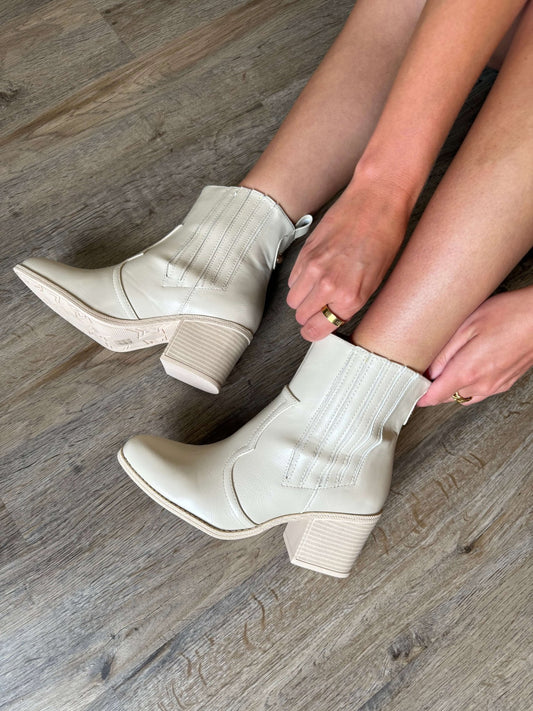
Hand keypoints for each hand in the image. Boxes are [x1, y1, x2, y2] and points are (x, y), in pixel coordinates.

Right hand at [286, 180, 409, 340]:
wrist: (376, 200)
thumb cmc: (384, 237)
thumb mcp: (376, 280)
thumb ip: (350, 302)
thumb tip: (333, 316)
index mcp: (350, 297)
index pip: (317, 330)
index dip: (314, 332)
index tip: (315, 330)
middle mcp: (329, 286)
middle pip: (301, 316)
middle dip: (309, 315)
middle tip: (320, 308)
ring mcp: (313, 268)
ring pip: (293, 299)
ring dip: (303, 298)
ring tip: (319, 288)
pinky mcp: (305, 252)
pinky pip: (293, 279)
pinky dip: (300, 280)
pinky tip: (316, 271)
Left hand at [417, 286, 532, 406]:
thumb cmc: (510, 315)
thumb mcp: (467, 325)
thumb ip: (444, 351)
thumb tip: (427, 369)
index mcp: (468, 371)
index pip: (434, 397)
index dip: (418, 397)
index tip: (408, 393)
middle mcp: (482, 384)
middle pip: (447, 396)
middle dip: (434, 388)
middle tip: (423, 373)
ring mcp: (496, 386)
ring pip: (464, 395)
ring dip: (452, 386)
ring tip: (446, 367)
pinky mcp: (506, 382)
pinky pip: (480, 391)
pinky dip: (469, 383)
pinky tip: (469, 365)